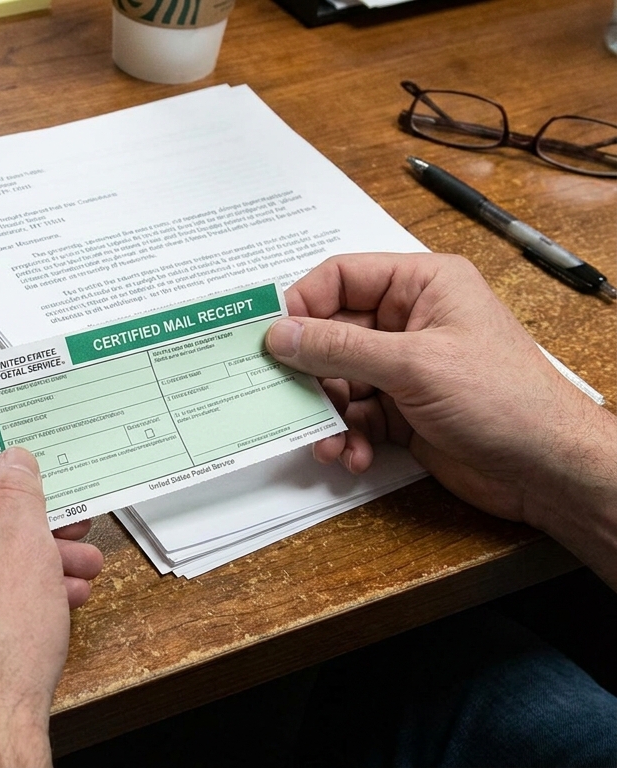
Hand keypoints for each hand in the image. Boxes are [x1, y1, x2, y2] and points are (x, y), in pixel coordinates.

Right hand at [266, 252, 616, 585]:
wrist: (547, 468)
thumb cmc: (504, 399)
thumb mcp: (414, 364)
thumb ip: (340, 348)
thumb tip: (281, 335)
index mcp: (423, 285)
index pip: (343, 277)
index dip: (303, 304)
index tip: (271, 337)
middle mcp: (411, 321)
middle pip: (332, 333)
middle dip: (310, 372)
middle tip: (286, 395)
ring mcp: (406, 367)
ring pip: (338, 380)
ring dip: (327, 413)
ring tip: (328, 439)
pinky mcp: (403, 410)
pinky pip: (355, 415)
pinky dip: (347, 436)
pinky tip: (353, 454)